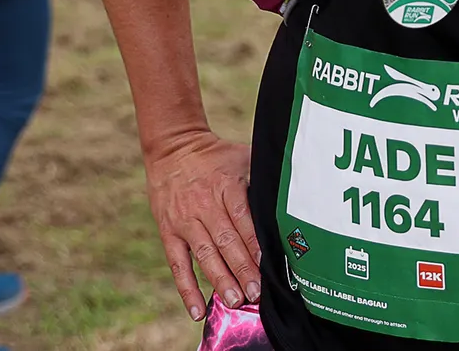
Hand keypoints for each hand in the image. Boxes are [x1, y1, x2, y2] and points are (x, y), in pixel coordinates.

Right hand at [145, 130, 260, 319]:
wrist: (174, 148)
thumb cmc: (217, 157)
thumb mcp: (243, 157)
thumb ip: (262, 179)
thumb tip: (290, 202)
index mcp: (226, 185)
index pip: (243, 218)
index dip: (254, 242)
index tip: (267, 263)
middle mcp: (205, 204)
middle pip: (225, 240)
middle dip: (242, 268)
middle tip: (256, 292)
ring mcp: (185, 220)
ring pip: (204, 254)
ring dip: (220, 280)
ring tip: (235, 301)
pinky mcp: (169, 231)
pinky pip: (177, 264)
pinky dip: (186, 289)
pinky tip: (197, 310)